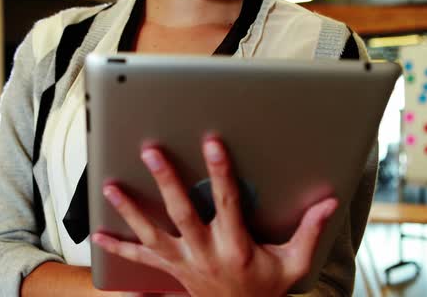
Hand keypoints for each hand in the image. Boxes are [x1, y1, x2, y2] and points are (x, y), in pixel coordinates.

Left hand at [92, 137, 337, 296]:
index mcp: (235, 246)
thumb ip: (309, 231)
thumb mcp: (293, 264)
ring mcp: (182, 262)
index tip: (212, 143)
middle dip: (167, 181)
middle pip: (182, 213)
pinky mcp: (170, 269)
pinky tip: (98, 236)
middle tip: (152, 152)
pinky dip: (118, 248)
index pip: (227, 202)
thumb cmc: (265, 289)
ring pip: (152, 234)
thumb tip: (328, 202)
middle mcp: (204, 252)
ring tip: (110, 186)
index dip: (220, 171)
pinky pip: (140, 259)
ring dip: (130, 210)